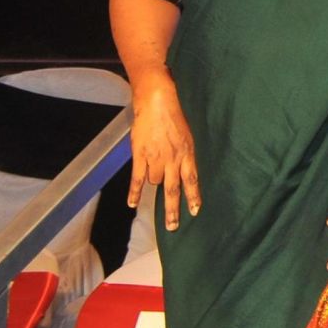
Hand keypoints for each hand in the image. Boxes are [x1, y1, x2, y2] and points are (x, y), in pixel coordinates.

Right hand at [128, 77, 200, 229]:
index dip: (194, 196)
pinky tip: (132, 204)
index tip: (195, 211)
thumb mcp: (186, 134)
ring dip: (153, 183)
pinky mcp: (140, 155)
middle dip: (174, 210)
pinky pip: (137, 179)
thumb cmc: (174, 115)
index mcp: (188, 152)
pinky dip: (134, 192)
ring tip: (152, 181)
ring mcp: (156, 158)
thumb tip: (182, 168)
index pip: (193, 179)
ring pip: (155, 182)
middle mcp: (174, 158)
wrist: (158, 101)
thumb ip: (183, 152)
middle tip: (173, 227)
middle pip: (175, 189)